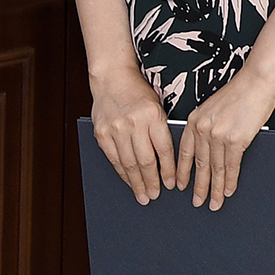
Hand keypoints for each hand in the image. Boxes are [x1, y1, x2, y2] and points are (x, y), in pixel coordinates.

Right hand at [90, 63, 174, 204]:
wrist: (112, 78)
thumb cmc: (140, 92)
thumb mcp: (159, 106)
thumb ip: (162, 129)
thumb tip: (171, 160)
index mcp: (153, 115)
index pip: (164, 149)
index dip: (169, 170)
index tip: (173, 184)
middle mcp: (134, 123)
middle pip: (145, 160)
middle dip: (152, 181)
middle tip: (156, 196)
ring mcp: (115, 129)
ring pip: (128, 163)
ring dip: (136, 182)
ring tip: (143, 195)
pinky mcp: (101, 133)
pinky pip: (113, 159)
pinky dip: (122, 173)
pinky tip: (129, 181)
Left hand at [176, 70, 274, 209]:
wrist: (257, 81)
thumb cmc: (241, 91)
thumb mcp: (214, 106)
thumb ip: (208, 125)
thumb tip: (211, 146)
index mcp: (195, 120)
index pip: (186, 152)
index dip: (184, 171)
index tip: (181, 185)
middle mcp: (203, 129)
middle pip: (200, 164)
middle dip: (198, 187)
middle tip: (197, 202)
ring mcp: (218, 135)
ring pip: (215, 169)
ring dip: (215, 188)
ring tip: (214, 202)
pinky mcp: (236, 139)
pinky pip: (231, 165)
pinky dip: (230, 180)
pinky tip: (228, 190)